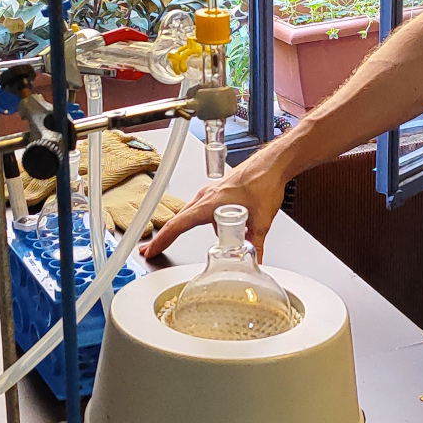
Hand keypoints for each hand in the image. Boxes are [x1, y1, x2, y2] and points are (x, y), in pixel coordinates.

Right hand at [139, 148, 287, 262]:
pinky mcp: (219, 191)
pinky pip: (203, 208)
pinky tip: (216, 228)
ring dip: (184, 227)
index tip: (149, 249)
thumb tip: (256, 259)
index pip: (177, 226)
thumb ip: (256, 244)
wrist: (273, 163)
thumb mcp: (262, 220)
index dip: (161, 240)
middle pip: (178, 220)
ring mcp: (212, 192)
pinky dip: (201, 219)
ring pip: (191, 214)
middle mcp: (206, 197)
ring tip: (177, 240)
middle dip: (165, 236)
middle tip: (153, 248)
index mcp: (209, 204)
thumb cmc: (264, 181)